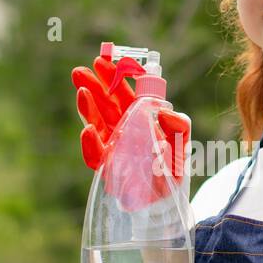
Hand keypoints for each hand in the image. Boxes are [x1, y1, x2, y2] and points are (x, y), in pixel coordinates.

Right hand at [72, 50, 190, 206]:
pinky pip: (96, 155)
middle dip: (92, 87)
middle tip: (79, 72)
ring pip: (96, 125)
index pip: (124, 94)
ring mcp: (113, 149)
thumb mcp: (183, 141)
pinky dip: (91, 144)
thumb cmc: (173, 169)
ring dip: (88, 108)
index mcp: (138, 119)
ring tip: (81, 92)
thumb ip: (180, 124)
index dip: (113, 77)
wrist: (168, 201)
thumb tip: (165, 112)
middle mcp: (123, 131)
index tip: (102, 61)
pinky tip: (87, 130)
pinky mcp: (109, 169)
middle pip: (105, 106)